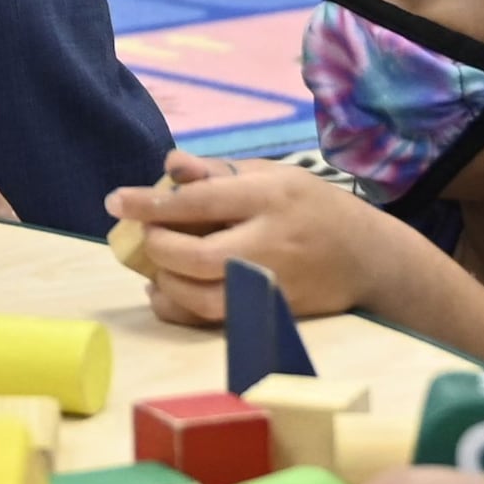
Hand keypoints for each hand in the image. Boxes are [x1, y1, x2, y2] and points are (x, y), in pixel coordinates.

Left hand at [112, 157, 434, 326]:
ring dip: (166, 282)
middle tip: (142, 235)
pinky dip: (180, 309)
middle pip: (197, 256)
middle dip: (157, 247)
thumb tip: (168, 163)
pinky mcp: (272, 314)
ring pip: (203, 297)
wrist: (368, 258)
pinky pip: (215, 320)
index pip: (199, 202)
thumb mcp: (272, 174)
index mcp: (269, 198)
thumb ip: (217, 171)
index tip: (115, 200)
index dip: (151, 203)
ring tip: (153, 264)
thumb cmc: (312, 206)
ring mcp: (272, 285)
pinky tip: (165, 293)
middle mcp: (270, 243)